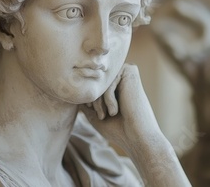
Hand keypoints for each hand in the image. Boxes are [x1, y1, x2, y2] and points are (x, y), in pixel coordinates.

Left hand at [81, 64, 191, 186]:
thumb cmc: (117, 128)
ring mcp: (126, 71)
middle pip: (94, 82)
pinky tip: (115, 111)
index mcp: (114, 84)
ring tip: (105, 115)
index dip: (87, 99)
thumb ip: (85, 101)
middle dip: (92, 100)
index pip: (90, 86)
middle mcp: (120, 75)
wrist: (137, 137)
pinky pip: (108, 82)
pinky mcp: (130, 71)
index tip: (95, 114)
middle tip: (101, 116)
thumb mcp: (94, 114)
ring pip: (100, 82)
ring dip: (98, 101)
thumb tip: (72, 90)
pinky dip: (108, 99)